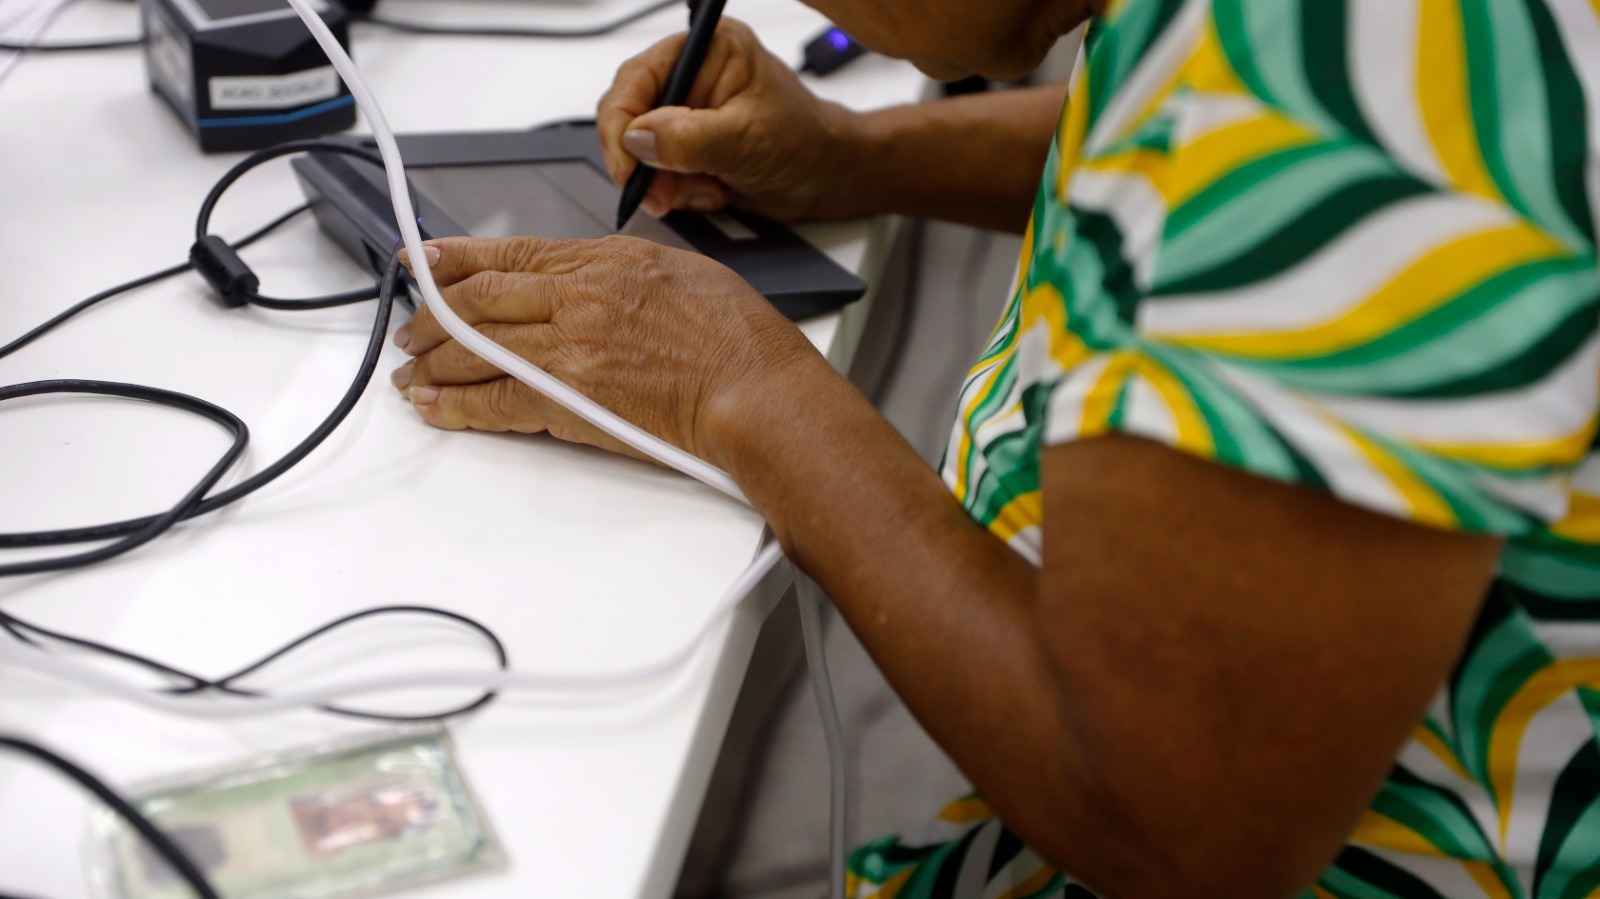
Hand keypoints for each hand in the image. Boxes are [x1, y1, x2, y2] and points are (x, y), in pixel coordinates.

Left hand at [389, 236, 831, 468]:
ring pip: (476, 348)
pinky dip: (457, 406)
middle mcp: (579, 297)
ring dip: (434, 362)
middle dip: (434, 314)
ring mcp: (570, 349)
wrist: (757, 391)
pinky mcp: (570, 400)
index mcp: (606, 261)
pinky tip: (435, 407)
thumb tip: (594, 282)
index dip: (457, 257)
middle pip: (479, 299)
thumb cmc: (739, 341)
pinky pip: (495, 402)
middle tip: (412, 327)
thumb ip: (625, 273)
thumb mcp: (682, 272)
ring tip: (411, 372)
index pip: (513, 252)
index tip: (424, 259)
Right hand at [597, 18, 866, 221]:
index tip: (626, 166)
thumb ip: (688, 139)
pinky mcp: (687, 144)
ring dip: (667, 182)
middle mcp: (691, 76)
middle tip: (659, 195)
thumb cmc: (804, 142)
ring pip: (641, 152)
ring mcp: (687, 112)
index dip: (621, 124)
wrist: (826, 179)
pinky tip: (713, 190)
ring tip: (707, 188)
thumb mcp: (745, 140)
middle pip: (630, 116)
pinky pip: (658, 173)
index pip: (636, 78)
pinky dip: (680, 191)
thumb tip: (636, 140)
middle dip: (644, 163)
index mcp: (706, 50)